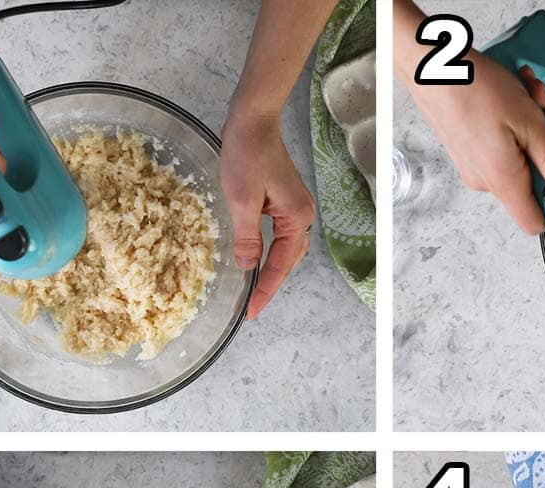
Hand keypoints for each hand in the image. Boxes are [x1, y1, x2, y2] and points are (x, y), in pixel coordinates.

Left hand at [220, 110, 315, 317]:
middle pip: (289, 261)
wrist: (253, 120)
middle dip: (270, 284)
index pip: (281, 265)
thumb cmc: (247, 155)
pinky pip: (280, 236)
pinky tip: (256, 259)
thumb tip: (248, 267)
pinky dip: (270, 251)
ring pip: (286, 249)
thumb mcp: (241, 201)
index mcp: (296, 218)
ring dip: (271, 269)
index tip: (249, 311)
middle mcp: (302, 216)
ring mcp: (295, 208)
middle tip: (249, 307)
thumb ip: (247, 238)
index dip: (264, 290)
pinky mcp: (284, 201)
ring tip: (253, 290)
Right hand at [404, 52, 544, 233]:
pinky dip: (517, 126)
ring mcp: (478, 168)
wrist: (435, 69)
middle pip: (536, 183)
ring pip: (523, 160)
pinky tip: (517, 100)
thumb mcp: (528, 121)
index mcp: (503, 180)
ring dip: (535, 129)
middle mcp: (487, 182)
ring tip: (530, 97)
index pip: (537, 222)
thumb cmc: (475, 90)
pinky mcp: (472, 154)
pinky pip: (506, 149)